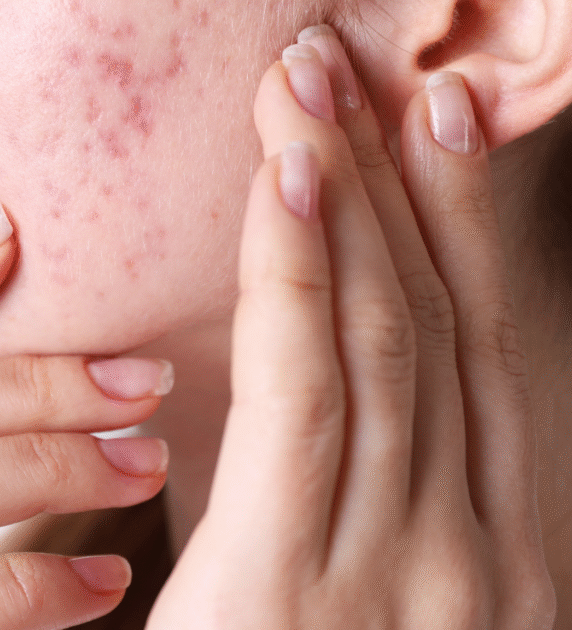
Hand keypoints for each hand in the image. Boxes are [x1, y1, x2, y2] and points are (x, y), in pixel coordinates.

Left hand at [147, 25, 555, 628]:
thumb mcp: (376, 593)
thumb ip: (371, 495)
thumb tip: (333, 381)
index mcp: (501, 548)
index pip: (474, 344)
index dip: (458, 219)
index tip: (427, 114)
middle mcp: (481, 549)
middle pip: (434, 319)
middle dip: (398, 180)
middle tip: (354, 63)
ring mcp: (411, 573)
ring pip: (381, 339)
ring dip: (351, 198)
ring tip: (316, 86)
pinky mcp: (302, 591)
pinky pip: (305, 399)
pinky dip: (303, 281)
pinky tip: (291, 184)